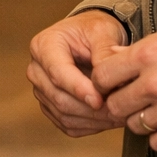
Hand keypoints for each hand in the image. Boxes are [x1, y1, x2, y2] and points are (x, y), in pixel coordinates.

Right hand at [28, 10, 128, 136]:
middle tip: (118, 110)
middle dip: (90, 109)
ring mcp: (41, 90)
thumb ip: (106, 52)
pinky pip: (68, 124)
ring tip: (119, 115)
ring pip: (64, 115)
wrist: (91, 37)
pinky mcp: (50, 106)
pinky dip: (90, 126)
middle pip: (59, 98)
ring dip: (93, 120)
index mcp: (43, 46)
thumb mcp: (103, 31)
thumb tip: (110, 78)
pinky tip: (109, 119)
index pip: (58, 73)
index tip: (100, 100)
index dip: (79, 89)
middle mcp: (37, 70)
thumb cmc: (94, 30)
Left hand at [91, 23, 156, 152]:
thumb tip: (114, 58)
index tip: (113, 81)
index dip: (104, 80)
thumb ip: (142, 49)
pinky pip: (156, 142)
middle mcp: (155, 84)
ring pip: (134, 125)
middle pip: (114, 105)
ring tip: (156, 107)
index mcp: (148, 54)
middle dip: (119, 101)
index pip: (102, 76)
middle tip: (132, 97)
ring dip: (141, 118)